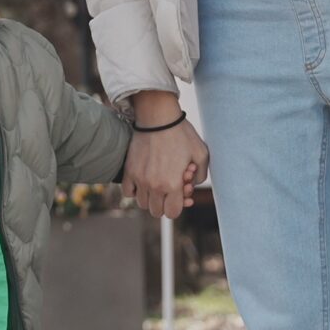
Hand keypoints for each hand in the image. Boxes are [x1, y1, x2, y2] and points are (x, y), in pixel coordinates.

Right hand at [124, 90, 206, 218]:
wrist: (158, 116)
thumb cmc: (182, 134)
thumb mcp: (202, 154)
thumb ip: (200, 177)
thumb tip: (190, 186)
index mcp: (172, 185)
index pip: (172, 213)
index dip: (179, 205)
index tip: (182, 193)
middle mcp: (154, 186)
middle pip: (157, 211)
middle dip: (166, 203)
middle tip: (171, 187)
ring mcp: (139, 179)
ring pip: (142, 204)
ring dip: (151, 198)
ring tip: (158, 183)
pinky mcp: (129, 170)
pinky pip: (128, 192)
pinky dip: (135, 191)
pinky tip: (144, 181)